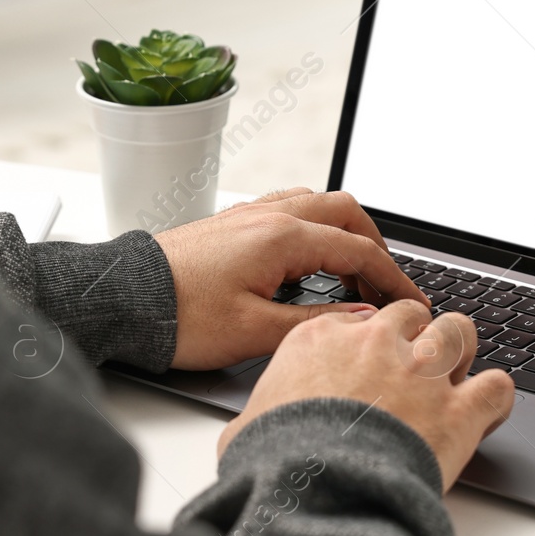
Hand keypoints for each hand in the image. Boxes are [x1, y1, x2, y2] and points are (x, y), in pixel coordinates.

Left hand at [154, 188, 428, 370]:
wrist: (124, 300)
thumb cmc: (180, 317)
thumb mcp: (256, 331)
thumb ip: (317, 321)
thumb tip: (361, 316)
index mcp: (281, 237)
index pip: (359, 250)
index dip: (393, 279)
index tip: (410, 303)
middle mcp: (268, 216)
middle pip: (346, 212)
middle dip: (375, 246)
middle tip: (385, 286)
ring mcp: (249, 215)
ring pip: (317, 204)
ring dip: (344, 232)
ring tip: (352, 274)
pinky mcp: (232, 224)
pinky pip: (289, 210)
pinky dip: (314, 228)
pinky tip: (309, 261)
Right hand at [217, 301, 514, 491]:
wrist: (319, 494)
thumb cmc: (277, 464)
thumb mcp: (247, 429)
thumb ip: (259, 415)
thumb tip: (246, 433)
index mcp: (322, 339)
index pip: (360, 319)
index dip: (371, 341)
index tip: (371, 361)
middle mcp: (377, 344)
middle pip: (412, 315)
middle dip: (416, 337)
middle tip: (413, 369)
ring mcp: (423, 372)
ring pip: (459, 330)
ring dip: (459, 352)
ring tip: (455, 377)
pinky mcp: (459, 409)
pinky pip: (498, 385)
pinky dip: (495, 398)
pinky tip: (486, 412)